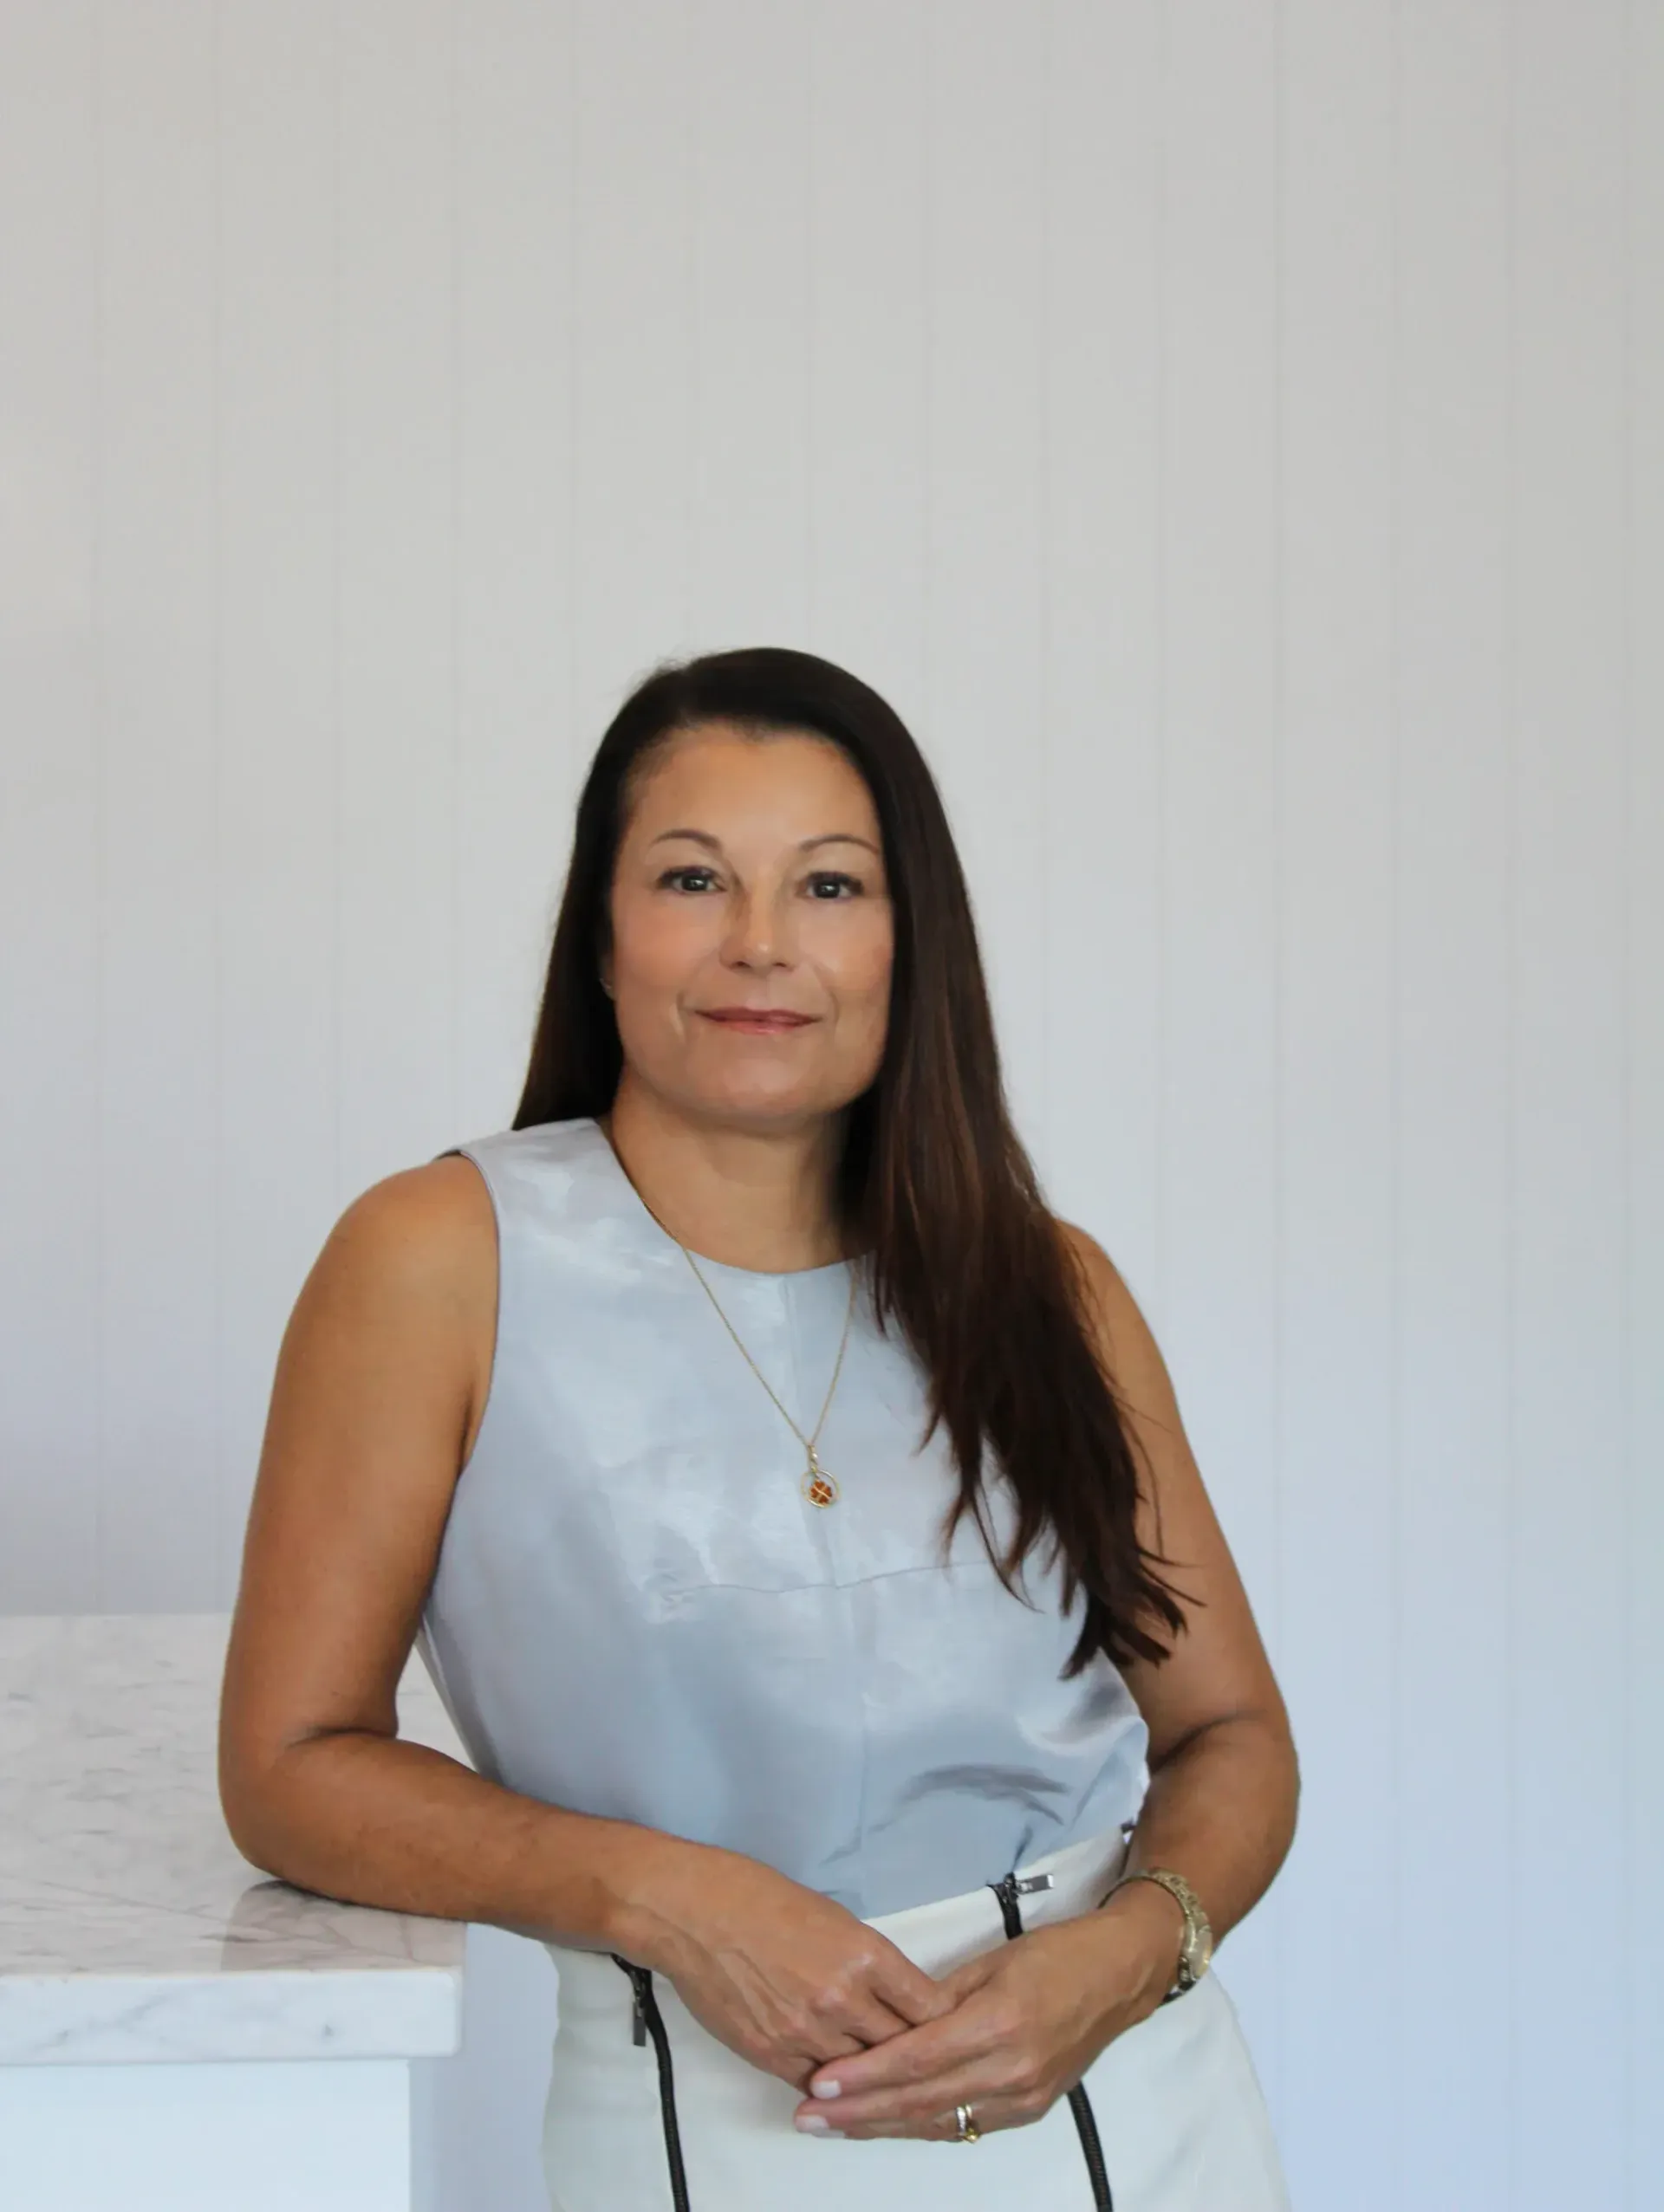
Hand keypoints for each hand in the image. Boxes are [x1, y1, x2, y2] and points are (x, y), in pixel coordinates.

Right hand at [622, 1841, 960, 2091]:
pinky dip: (830, 2081)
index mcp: (865, 1955)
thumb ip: (867, 1961)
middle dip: (913, 2051)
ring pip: (861, 2073)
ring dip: (871, 2071)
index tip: (948, 2025)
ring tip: (879, 2069)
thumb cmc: (760, 1898)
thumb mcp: (833, 1916)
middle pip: (902, 2047)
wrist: (695, 1913)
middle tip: (921, 2054)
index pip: (927, 2006)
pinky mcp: (770, 2054)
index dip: (942, 2021)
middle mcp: (841, 1998)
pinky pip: (817, 2084)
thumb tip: (891, 1993)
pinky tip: (835, 2074)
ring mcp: (805, 2032)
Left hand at [788, 1885, 1183, 2142]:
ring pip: (938, 2121)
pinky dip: (921, 2126)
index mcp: (999, 2022)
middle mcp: (1011, 2068)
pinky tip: (885, 2124)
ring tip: (834, 2126)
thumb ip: (937, 1997)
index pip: (917, 2058)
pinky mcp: (1029, 2109)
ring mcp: (1023, 2096)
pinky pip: (964, 2125)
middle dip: (859, 2112)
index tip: (822, 2082)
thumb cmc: (1056, 1955)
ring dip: (882, 2127)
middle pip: (920, 2100)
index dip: (866, 2074)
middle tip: (810, 2115)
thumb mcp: (991, 1961)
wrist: (1119, 1976)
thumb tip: (889, 2020)